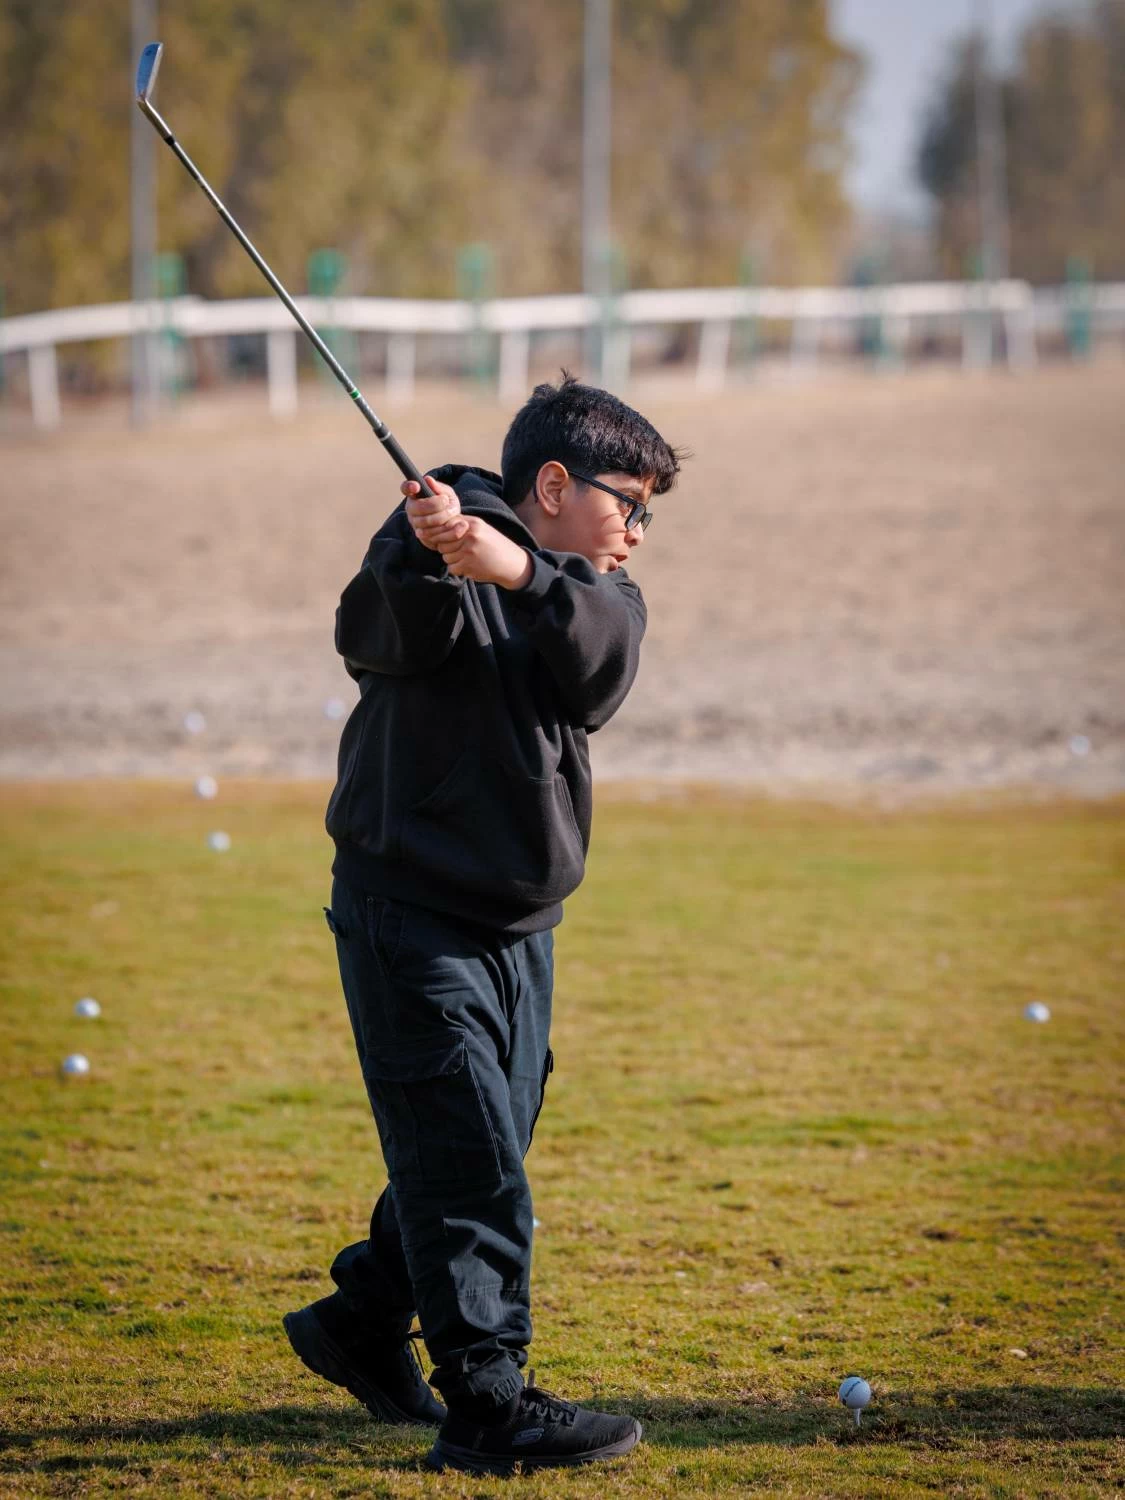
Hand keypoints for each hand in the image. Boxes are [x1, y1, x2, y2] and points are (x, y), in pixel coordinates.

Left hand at [402, 477, 531, 588]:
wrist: (511, 563)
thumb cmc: (494, 545)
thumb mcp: (481, 529)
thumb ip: (461, 525)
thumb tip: (436, 527)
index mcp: (472, 523)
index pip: (445, 525)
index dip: (440, 533)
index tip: (441, 539)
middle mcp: (470, 535)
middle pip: (442, 542)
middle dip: (446, 548)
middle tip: (457, 551)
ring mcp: (469, 550)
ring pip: (446, 556)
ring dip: (452, 559)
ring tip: (466, 558)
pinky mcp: (469, 565)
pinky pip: (452, 567)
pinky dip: (458, 569)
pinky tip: (469, 566)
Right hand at [403, 476, 464, 550]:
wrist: (453, 524)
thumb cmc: (447, 505)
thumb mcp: (447, 494)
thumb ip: (439, 488)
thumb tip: (428, 479)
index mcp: (415, 495)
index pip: (406, 488)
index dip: (408, 487)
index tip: (416, 486)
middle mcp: (411, 509)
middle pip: (417, 507)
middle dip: (435, 505)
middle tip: (447, 502)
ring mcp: (415, 524)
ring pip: (425, 522)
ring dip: (443, 517)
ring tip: (454, 513)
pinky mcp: (422, 537)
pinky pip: (432, 535)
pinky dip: (447, 530)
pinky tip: (457, 524)